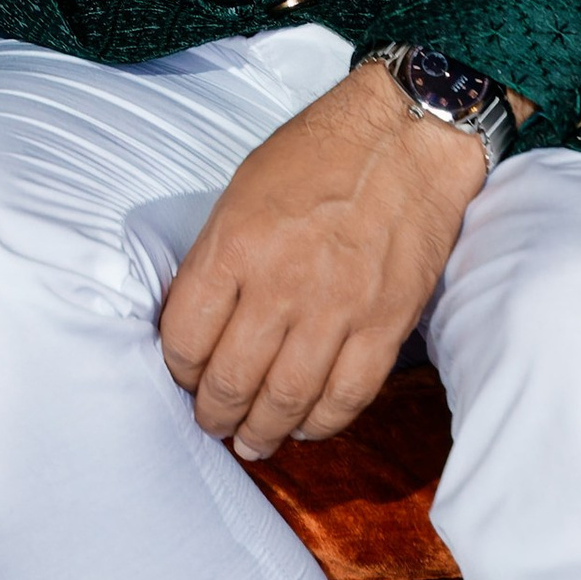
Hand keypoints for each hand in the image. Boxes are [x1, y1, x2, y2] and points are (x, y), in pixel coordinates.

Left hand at [157, 64, 490, 456]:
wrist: (403, 138)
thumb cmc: (316, 152)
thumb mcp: (243, 189)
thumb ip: (222, 255)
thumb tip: (202, 316)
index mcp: (235, 242)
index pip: (185, 333)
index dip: (177, 367)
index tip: (181, 375)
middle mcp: (281, 284)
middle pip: (232, 378)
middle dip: (214, 411)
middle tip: (210, 421)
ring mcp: (336, 311)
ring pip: (286, 400)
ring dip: (262, 431)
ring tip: (251, 441)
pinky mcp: (385, 327)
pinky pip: (347, 397)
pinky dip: (321, 423)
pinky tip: (305, 426)